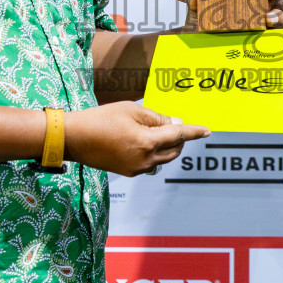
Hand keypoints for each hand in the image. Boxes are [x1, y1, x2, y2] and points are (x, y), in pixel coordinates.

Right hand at [65, 101, 210, 176]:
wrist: (75, 138)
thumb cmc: (101, 119)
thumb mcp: (132, 110)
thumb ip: (156, 118)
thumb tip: (175, 125)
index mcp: (147, 142)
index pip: (179, 136)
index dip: (194, 132)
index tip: (208, 130)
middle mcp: (145, 159)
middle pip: (174, 150)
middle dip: (179, 138)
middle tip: (172, 124)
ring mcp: (137, 168)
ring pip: (163, 159)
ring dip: (167, 147)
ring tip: (156, 131)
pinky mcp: (129, 172)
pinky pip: (150, 163)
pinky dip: (153, 153)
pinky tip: (142, 140)